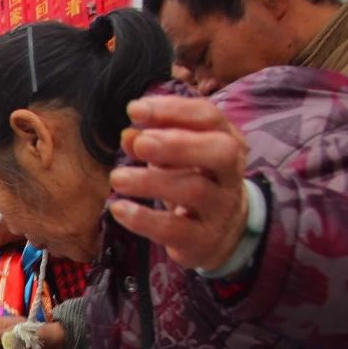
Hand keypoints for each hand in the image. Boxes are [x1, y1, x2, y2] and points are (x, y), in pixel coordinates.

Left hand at [109, 96, 249, 271]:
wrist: (222, 232)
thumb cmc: (193, 181)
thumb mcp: (175, 158)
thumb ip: (152, 143)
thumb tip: (127, 135)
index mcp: (226, 140)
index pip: (209, 117)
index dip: (173, 110)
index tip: (134, 109)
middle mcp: (230, 172)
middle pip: (218, 151)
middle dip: (177, 144)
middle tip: (140, 143)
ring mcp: (220, 207)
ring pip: (194, 190)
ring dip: (151, 182)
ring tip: (117, 178)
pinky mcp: (203, 239)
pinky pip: (174, 229)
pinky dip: (143, 219)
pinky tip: (118, 209)